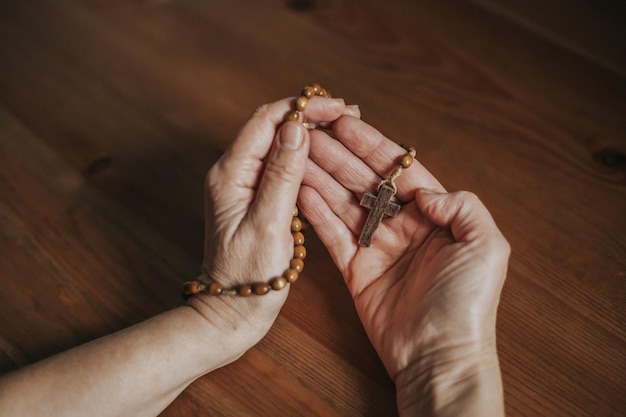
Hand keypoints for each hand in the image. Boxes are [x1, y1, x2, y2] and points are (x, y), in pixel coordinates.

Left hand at [186, 96, 358, 352]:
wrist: (232, 308)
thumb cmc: (248, 275)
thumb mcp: (268, 224)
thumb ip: (281, 175)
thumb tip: (295, 127)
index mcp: (230, 173)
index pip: (266, 121)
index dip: (302, 108)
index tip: (337, 106)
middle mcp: (233, 172)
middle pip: (271, 127)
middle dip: (309, 115)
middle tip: (347, 113)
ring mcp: (243, 184)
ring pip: (278, 144)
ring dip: (309, 132)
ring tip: (343, 128)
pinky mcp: (255, 197)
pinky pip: (280, 166)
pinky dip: (304, 155)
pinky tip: (326, 155)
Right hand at [299, 116, 508, 414]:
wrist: (439, 355)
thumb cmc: (468, 303)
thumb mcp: (486, 246)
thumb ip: (462, 206)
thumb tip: (423, 190)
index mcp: (433, 215)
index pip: (396, 170)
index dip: (370, 144)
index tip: (344, 121)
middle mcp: (402, 226)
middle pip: (363, 181)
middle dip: (337, 155)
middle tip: (309, 131)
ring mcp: (376, 247)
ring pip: (343, 203)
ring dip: (320, 176)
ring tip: (296, 152)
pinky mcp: (355, 269)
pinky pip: (331, 235)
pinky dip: (315, 212)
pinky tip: (298, 189)